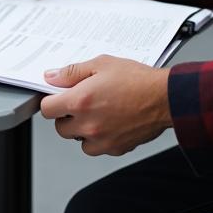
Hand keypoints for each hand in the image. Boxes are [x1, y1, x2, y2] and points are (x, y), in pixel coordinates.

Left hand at [40, 55, 171, 155]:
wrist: (165, 98)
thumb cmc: (137, 79)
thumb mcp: (101, 64)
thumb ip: (72, 72)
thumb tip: (51, 77)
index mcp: (80, 101)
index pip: (47, 109)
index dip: (51, 101)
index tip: (58, 97)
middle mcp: (88, 124)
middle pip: (60, 128)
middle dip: (66, 115)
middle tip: (81, 102)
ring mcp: (101, 139)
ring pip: (77, 140)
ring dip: (82, 129)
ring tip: (97, 112)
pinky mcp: (115, 148)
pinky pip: (97, 148)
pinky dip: (99, 138)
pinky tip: (109, 122)